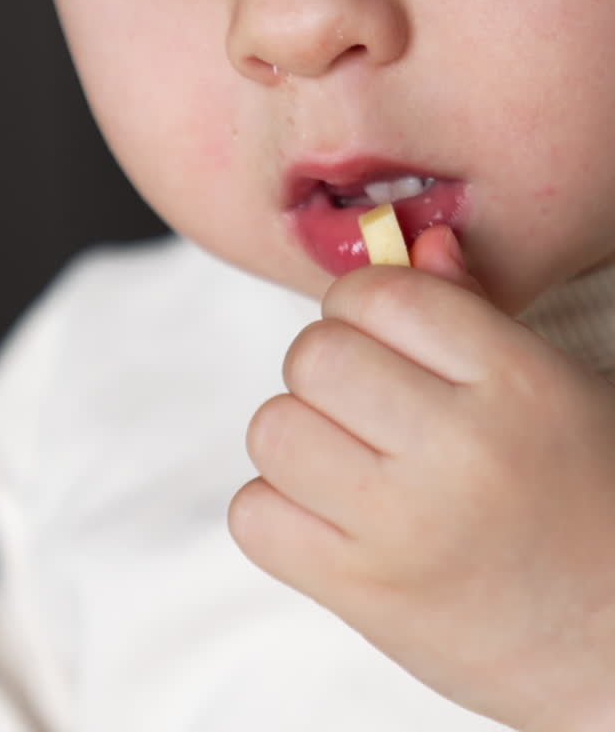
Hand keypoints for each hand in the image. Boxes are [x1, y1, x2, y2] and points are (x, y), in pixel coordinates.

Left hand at [229, 228, 614, 730]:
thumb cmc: (585, 491)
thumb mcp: (553, 384)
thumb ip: (473, 308)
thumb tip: (414, 240)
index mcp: (516, 382)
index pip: (383, 294)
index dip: (359, 302)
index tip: (374, 329)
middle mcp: (459, 450)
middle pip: (314, 356)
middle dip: (324, 367)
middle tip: (362, 399)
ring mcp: (405, 528)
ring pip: (273, 428)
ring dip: (297, 435)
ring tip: (348, 457)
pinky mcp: (365, 596)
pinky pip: (255, 516)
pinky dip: (276, 509)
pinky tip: (329, 514)